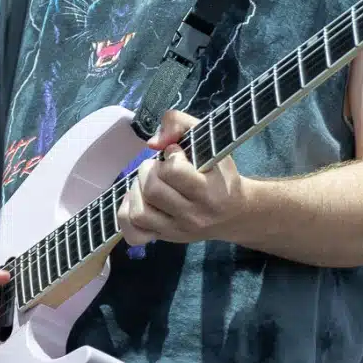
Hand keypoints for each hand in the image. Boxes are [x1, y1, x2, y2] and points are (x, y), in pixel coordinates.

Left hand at [116, 110, 248, 246]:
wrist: (234, 214)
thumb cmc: (220, 174)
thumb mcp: (211, 141)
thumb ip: (181, 124)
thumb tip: (152, 142)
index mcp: (210, 192)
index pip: (174, 171)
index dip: (171, 155)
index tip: (177, 154)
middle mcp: (193, 215)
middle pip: (152, 190)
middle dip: (149, 170)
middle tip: (160, 167)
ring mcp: (177, 231)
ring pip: (139, 213)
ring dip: (137, 191)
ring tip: (149, 184)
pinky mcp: (164, 238)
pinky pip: (133, 233)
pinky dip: (128, 214)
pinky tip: (139, 200)